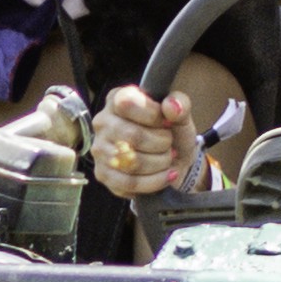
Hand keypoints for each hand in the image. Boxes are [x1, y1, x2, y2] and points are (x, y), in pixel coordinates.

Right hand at [91, 83, 205, 196]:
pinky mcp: (103, 174)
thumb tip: (171, 107)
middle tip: (169, 144)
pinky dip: (155, 181)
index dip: (154, 116)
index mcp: (117, 98)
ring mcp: (100, 149)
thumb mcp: (181, 114)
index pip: (128, 103)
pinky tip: (166, 175)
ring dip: (160, 163)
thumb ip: (179, 104)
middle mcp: (102, 122)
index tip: (167, 122)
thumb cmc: (172, 132)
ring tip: (167, 159)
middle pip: (132, 136)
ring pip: (132, 162)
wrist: (175, 160)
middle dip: (162, 143)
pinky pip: (129, 183)